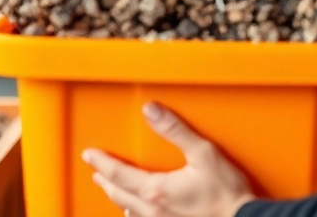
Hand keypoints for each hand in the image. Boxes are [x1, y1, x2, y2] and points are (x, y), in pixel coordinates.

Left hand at [82, 102, 255, 216]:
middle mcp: (153, 211)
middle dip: (105, 180)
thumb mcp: (203, 153)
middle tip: (96, 170)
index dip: (101, 163)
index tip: (90, 154)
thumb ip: (175, 131)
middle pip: (118, 194)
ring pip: (129, 211)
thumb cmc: (226, 193)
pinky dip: (135, 214)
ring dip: (119, 197)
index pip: (118, 174)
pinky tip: (137, 211)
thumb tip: (151, 110)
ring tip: (114, 188)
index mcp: (156, 190)